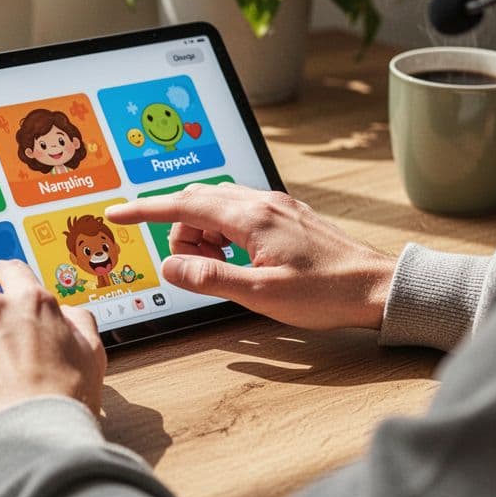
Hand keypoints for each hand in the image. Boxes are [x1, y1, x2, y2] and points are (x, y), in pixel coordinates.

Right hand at [105, 182, 395, 330]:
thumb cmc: (326, 293)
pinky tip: (239, 262)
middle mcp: (261, 202)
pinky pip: (239, 214)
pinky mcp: (287, 216)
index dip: (144, 209)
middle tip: (190, 268)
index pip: (182, 204)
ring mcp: (276, 206)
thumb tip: (171, 265)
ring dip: (203, 234)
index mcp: (250, 217)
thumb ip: (210, 278)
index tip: (117, 213)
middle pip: (197, 202)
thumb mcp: (261, 294)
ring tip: (219, 271)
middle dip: (179, 231)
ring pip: (218, 207)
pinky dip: (224, 234)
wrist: (377, 287)